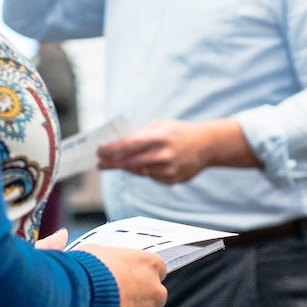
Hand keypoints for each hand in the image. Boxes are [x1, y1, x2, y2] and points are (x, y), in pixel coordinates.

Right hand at [72, 242, 167, 306]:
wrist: (72, 298)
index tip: (130, 277)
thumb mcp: (95, 252)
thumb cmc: (84, 271)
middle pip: (155, 296)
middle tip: (117, 297)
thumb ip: (108, 257)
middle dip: (140, 297)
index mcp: (149, 264)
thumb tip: (90, 252)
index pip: (157, 269)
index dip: (141, 274)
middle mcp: (154, 291)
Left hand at [96, 119, 245, 184]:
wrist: (207, 145)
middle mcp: (163, 155)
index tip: (99, 151)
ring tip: (118, 163)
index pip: (128, 144)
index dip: (111, 149)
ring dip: (127, 168)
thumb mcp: (161, 126)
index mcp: (159, 137)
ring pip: (139, 171)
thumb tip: (117, 144)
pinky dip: (146, 171)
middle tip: (100, 164)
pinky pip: (151, 177)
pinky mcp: (172, 180)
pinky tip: (150, 164)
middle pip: (129, 162)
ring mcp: (168, 170)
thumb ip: (140, 134)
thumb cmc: (180, 133)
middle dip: (112, 163)